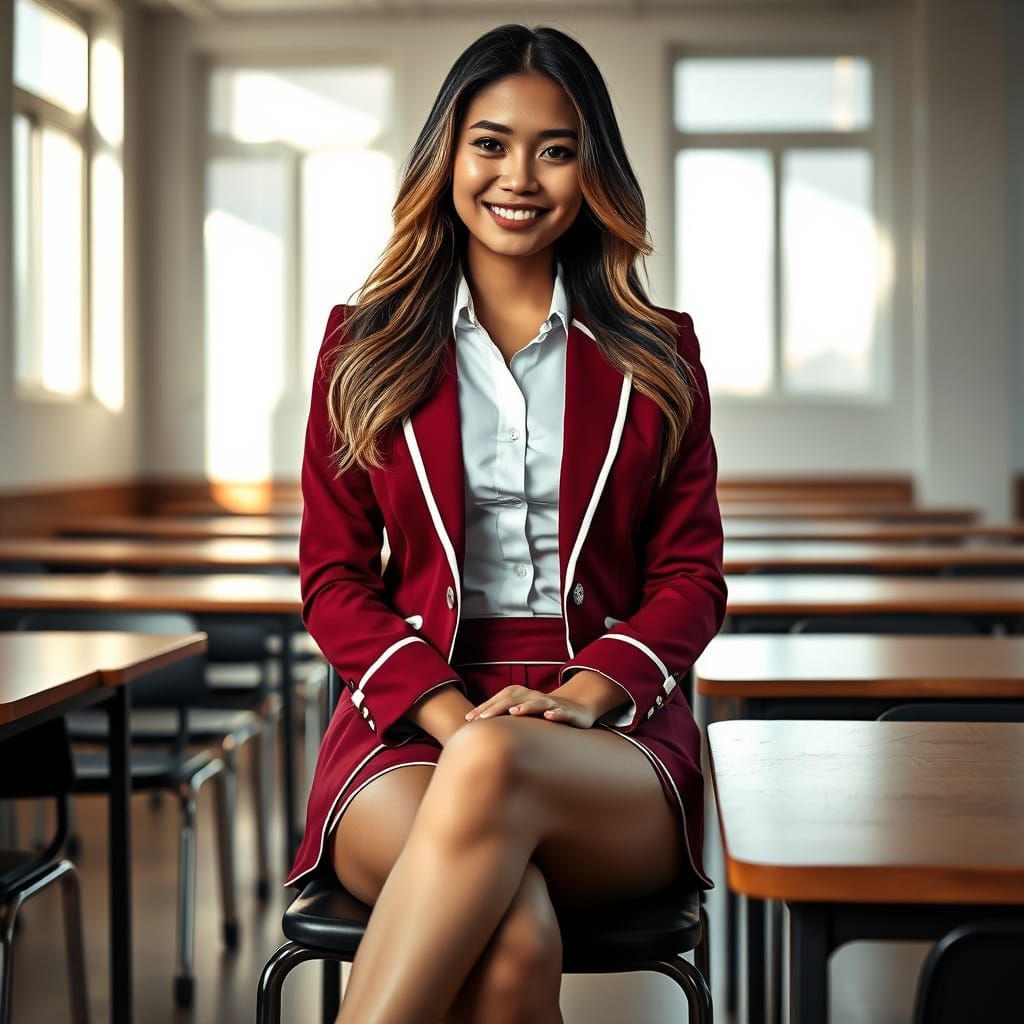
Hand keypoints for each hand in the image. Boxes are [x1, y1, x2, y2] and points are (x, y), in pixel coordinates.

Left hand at [464, 686, 597, 729]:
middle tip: (483, 718)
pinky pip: (560, 711)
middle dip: (497, 708)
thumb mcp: (521, 715)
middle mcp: (533, 696)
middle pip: (513, 700)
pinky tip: (550, 716)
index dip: (484, 709)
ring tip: (515, 711)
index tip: (468, 720)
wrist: (576, 708)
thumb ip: (502, 719)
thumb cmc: (542, 713)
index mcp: (520, 696)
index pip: (499, 701)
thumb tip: (476, 729)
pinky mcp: (566, 711)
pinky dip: (555, 712)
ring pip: (536, 703)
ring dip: (526, 706)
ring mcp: (550, 703)